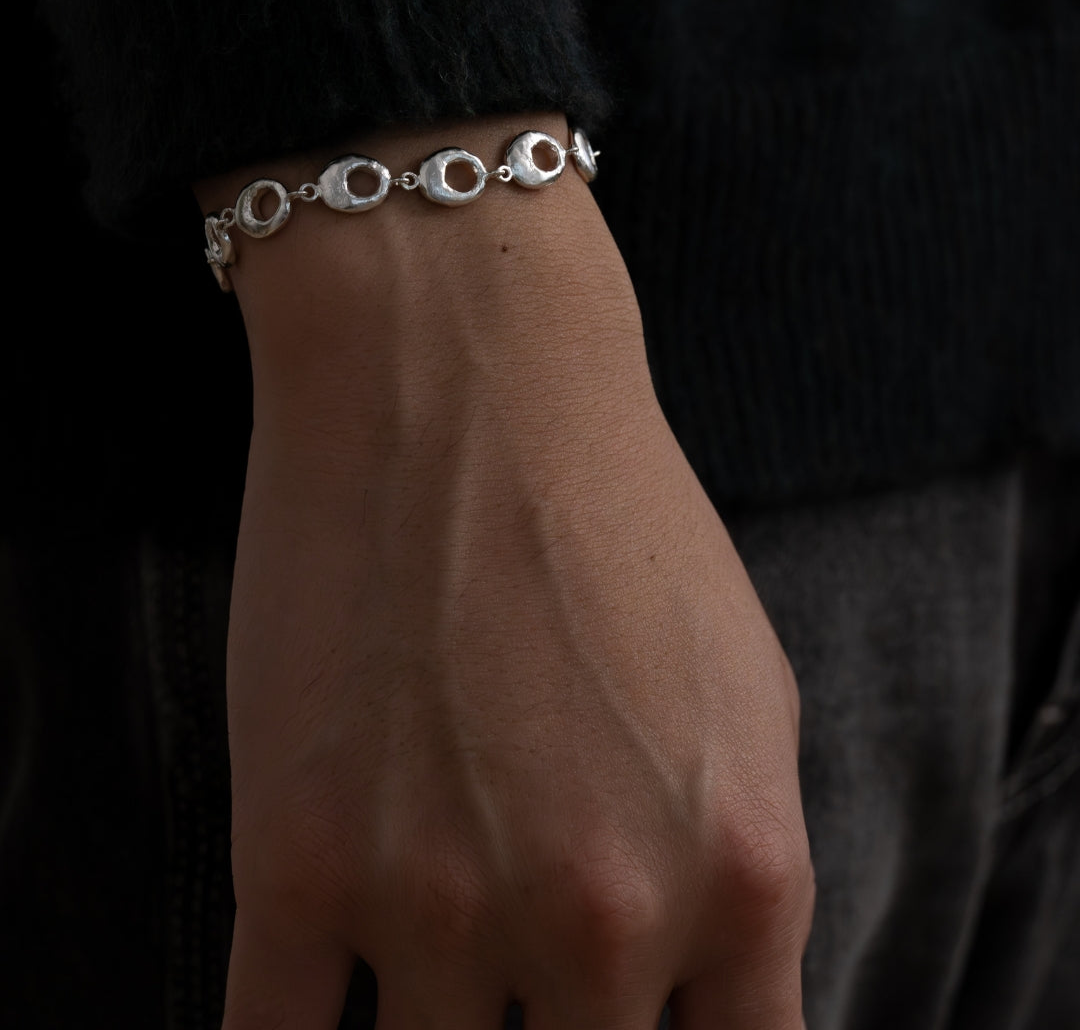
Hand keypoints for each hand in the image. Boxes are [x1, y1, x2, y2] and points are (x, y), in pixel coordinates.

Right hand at [201, 111, 812, 1027]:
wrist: (459, 378)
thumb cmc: (613, 517)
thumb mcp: (750, 699)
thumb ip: (741, 875)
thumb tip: (702, 1002)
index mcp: (741, 877)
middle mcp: (603, 917)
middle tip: (518, 990)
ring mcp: (440, 904)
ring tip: (423, 970)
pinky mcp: (295, 867)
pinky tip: (316, 1000)